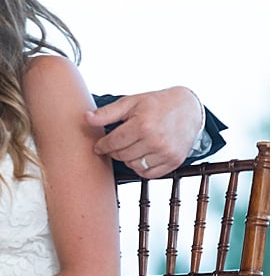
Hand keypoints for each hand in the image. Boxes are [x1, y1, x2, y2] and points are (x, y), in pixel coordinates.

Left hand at [85, 86, 202, 177]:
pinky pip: (149, 174)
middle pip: (122, 155)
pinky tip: (140, 155)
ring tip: (128, 147)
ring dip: (127, 159)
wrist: (188, 108)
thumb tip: (86, 118)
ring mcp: (166, 153)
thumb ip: (107, 113)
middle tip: (113, 145)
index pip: (112, 143)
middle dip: (113, 151)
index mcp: (142, 125)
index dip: (102, 145)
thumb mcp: (130, 102)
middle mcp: (155, 141)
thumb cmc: (156, 104)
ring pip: (134, 166)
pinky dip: (141, 167)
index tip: (99, 145)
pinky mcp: (174, 162)